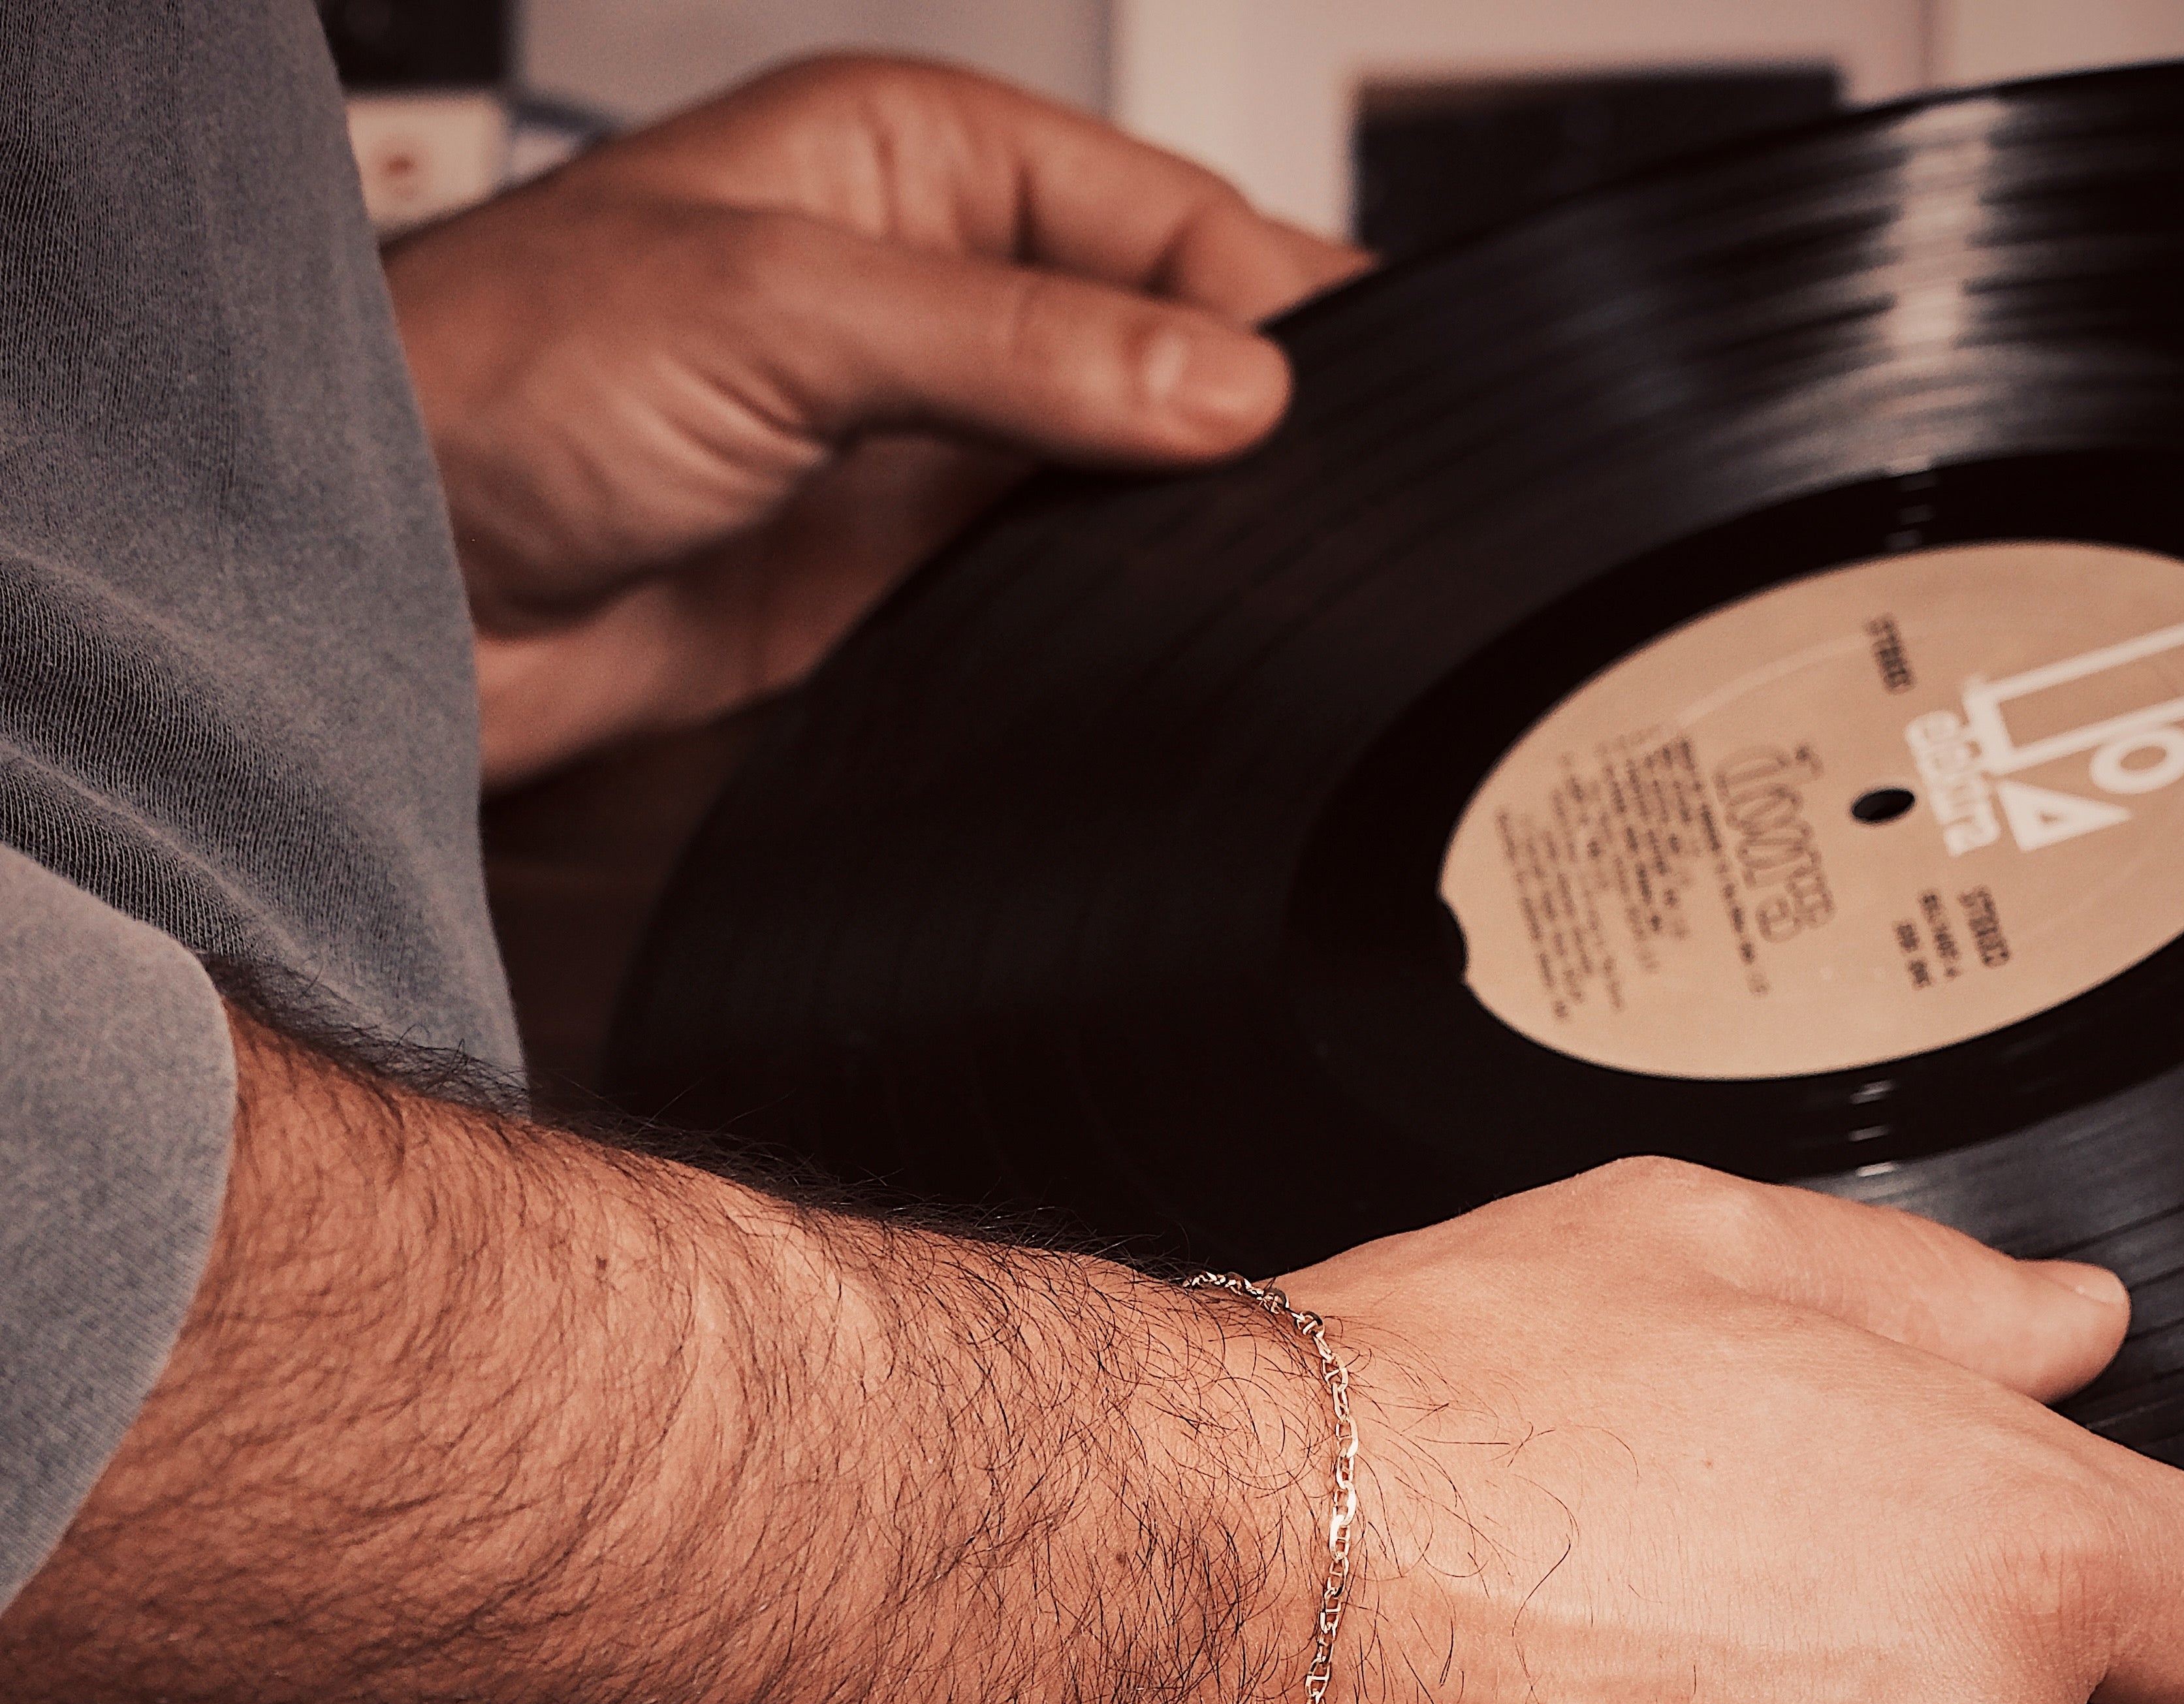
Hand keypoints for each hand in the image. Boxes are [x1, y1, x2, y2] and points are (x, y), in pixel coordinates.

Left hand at [385, 56, 1359, 784]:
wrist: (389, 581)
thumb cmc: (508, 379)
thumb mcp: (787, 314)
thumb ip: (1018, 349)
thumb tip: (1225, 385)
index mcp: (916, 159)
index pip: (1163, 218)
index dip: (1273, 304)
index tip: (1357, 402)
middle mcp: (933, 292)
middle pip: (1163, 342)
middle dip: (1254, 411)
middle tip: (1347, 495)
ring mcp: (921, 440)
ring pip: (1121, 471)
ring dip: (1192, 516)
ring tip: (1278, 566)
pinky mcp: (896, 575)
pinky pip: (1049, 582)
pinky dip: (1117, 604)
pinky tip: (1168, 627)